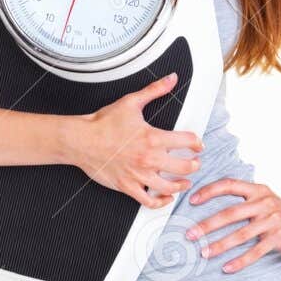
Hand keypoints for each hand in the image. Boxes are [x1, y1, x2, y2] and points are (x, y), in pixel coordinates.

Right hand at [62, 71, 202, 208]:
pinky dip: (161, 202)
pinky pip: (149, 201)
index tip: (198, 145)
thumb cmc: (103, 123)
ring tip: (186, 181)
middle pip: (184, 167)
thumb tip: (171, 78)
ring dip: (182, 185)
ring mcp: (139, 175)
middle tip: (195, 163)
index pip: (187, 141)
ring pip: (170, 187)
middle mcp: (149, 159)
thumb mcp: (131, 102)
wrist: (81, 140)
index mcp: (154, 137)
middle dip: (194, 165)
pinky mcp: (128, 187)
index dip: (197, 143)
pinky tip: (166, 198)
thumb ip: (155, 90)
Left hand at [184, 179, 280, 269]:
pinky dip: (240, 261)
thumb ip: (246, 200)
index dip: (209, 191)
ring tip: (204, 253)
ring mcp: (272, 221)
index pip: (229, 184)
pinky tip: (226, 268)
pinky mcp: (278, 238)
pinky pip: (255, 251)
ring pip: (241, 234)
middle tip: (189, 234)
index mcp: (258, 190)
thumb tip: (212, 209)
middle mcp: (264, 203)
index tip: (191, 201)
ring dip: (220, 245)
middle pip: (230, 213)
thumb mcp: (266, 201)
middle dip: (207, 224)